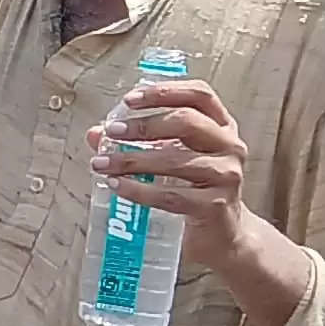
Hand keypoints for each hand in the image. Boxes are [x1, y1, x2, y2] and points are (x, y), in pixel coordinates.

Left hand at [84, 73, 251, 250]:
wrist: (222, 234)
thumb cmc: (194, 188)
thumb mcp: (171, 158)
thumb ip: (138, 142)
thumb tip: (95, 133)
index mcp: (221, 126)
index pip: (199, 95)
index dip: (165, 91)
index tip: (129, 99)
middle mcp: (229, 145)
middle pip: (187, 122)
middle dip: (144, 126)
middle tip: (111, 132)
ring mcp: (226, 175)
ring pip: (174, 160)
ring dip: (132, 160)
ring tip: (101, 164)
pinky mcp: (215, 205)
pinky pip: (170, 195)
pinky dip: (138, 190)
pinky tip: (116, 185)